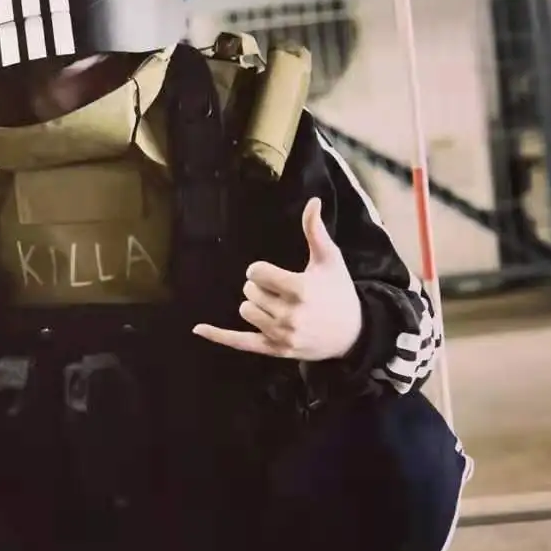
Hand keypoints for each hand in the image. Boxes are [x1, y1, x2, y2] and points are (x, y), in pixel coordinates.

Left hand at [193, 198, 362, 361]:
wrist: (352, 334)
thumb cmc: (339, 291)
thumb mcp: (330, 260)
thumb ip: (315, 231)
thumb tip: (313, 201)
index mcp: (301, 289)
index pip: (256, 273)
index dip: (259, 270)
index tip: (271, 273)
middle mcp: (290, 314)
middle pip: (249, 291)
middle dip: (260, 287)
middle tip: (280, 291)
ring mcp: (281, 334)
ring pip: (245, 310)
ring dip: (255, 305)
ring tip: (278, 306)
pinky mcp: (275, 349)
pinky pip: (239, 342)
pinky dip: (218, 335)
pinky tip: (198, 328)